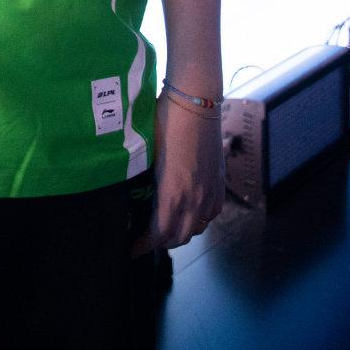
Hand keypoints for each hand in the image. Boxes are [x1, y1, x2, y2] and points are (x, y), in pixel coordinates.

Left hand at [130, 91, 224, 256]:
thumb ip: (144, 180)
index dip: (143, 245)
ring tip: (163, 227)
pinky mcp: (219, 183)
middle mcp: (195, 199)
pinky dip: (197, 221)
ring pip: (196, 228)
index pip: (158, 235)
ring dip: (179, 233)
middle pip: (178, 238)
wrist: (196, 100)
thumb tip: (131, 195)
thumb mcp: (147, 152)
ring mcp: (210, 192)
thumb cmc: (166, 121)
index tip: (130, 248)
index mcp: (173, 193)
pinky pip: (210, 215)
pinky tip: (187, 213)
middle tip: (143, 238)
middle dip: (159, 242)